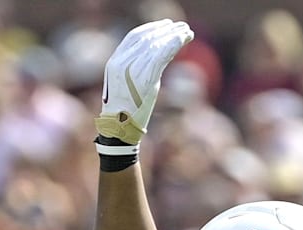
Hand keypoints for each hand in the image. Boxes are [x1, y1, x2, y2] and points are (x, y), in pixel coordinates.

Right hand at [95, 20, 193, 143]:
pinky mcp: (145, 79)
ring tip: (188, 32)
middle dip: (165, 30)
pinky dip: (174, 45)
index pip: (133, 37)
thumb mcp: (129, 85)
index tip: (166, 26)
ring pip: (156, 45)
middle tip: (182, 27)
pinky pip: (161, 55)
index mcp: (114, 62)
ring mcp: (131, 70)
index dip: (151, 29)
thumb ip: (139, 68)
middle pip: (146, 38)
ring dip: (174, 36)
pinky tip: (184, 40)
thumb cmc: (126, 111)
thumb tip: (159, 57)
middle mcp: (121, 62)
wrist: (120, 129)